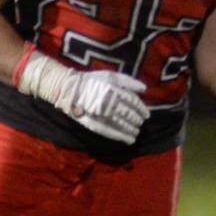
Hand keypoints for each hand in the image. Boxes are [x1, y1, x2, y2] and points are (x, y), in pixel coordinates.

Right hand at [17, 51, 149, 143]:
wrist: (68, 89)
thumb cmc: (91, 80)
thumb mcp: (110, 75)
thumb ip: (128, 81)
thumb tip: (144, 89)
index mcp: (113, 90)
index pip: (133, 102)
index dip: (142, 109)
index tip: (146, 115)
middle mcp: (108, 103)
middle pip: (128, 114)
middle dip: (137, 120)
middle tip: (141, 123)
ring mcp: (100, 114)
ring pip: (121, 124)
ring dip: (132, 130)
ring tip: (137, 132)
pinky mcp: (93, 123)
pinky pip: (110, 132)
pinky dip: (121, 137)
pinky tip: (129, 140)